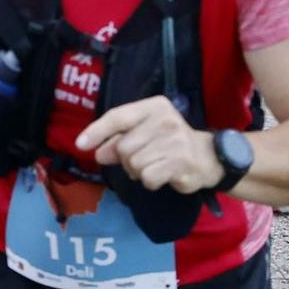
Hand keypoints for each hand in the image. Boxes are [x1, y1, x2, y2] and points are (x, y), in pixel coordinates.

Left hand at [74, 96, 222, 193]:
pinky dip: (150, 181)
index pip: (118, 116)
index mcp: (154, 106)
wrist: (208, 157)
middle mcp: (164, 119)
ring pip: (134, 164)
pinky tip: (163, 174)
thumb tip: (98, 153)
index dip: (97, 131)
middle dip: (127, 160)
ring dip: (139, 171)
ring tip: (156, 165)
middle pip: (123, 147)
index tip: (80, 144)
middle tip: (144, 158)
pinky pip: (147, 178)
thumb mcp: (145, 134)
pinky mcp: (180, 161)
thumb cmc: (170, 143)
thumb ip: (119, 141)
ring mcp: (173, 140)